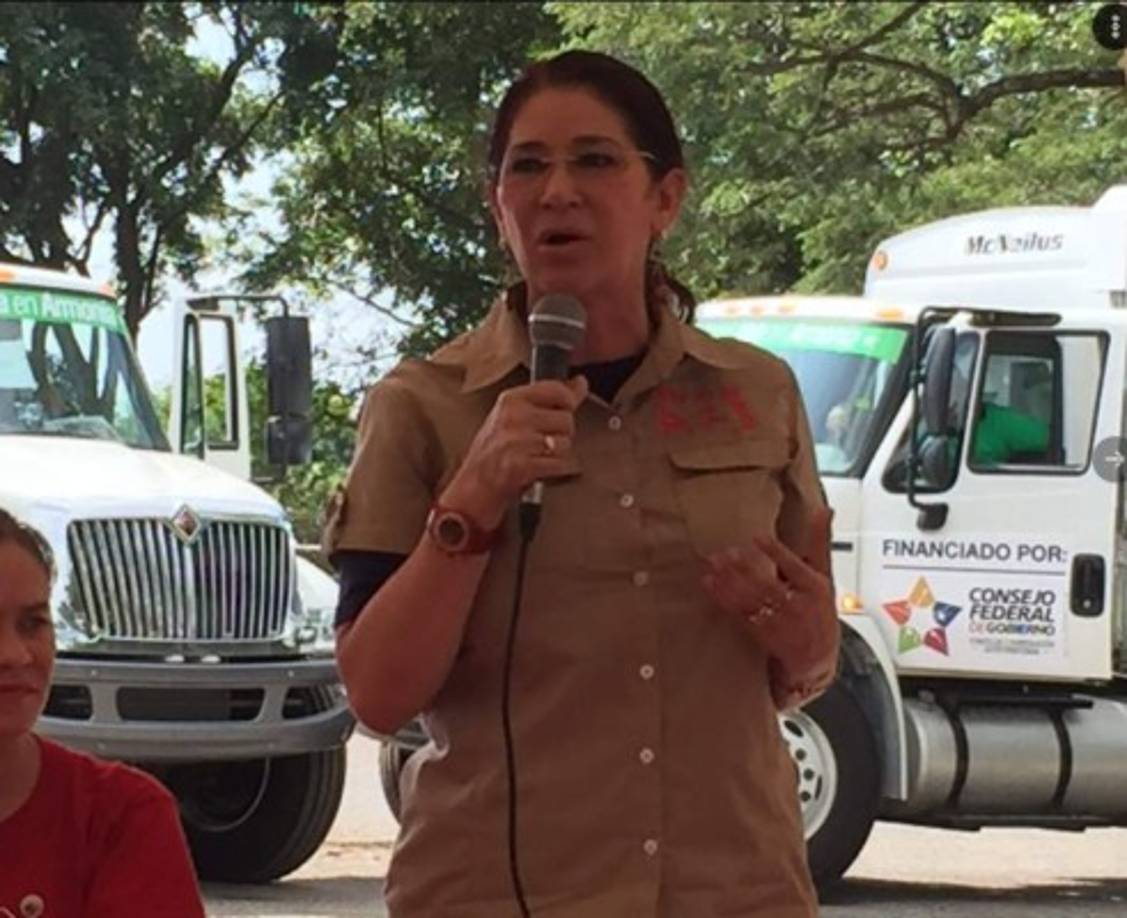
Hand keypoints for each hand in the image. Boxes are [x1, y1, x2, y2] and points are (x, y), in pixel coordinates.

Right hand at [441, 376, 588, 528]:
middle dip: (561, 436)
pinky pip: (561, 464)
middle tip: (542, 446)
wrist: (472, 491)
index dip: (568, 403)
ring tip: (540, 459)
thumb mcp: (514, 418)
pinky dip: (558, 472)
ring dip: (559, 456)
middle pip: (566, 419)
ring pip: (565, 443)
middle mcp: (513, 417)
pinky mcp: (523, 466)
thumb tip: (580, 383)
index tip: (563, 411)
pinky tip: (543, 472)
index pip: (556, 389)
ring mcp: (517, 441)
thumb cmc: (493, 456)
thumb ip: (548, 400)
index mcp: (510, 400)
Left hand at [702, 507, 835, 668]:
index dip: (776, 553)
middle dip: (745, 569)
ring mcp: (779, 623)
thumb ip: (820, 541)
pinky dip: (723, 599)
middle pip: (768, 585)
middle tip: (725, 553)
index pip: (795, 568)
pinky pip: (740, 614)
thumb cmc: (820, 606)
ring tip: (713, 565)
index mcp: (815, 588)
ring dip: (729, 583)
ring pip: (751, 600)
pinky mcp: (762, 634)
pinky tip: (710, 584)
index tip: (757, 537)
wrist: (818, 656)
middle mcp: (798, 606)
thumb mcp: (825, 574)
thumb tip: (824, 509)